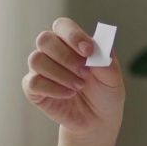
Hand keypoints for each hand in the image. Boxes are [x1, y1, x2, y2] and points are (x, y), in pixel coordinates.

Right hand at [22, 17, 124, 136]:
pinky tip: (68, 94)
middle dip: (65, 56)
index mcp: (71, 42)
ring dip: (60, 74)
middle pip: (44, 40)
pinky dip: (52, 89)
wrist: (97, 119)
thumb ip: (106, 62)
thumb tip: (95, 49)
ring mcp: (41, 70)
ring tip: (78, 86)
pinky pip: (33, 82)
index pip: (62, 26)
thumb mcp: (113, 78)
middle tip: (85, 73)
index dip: (72, 35)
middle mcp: (52, 52)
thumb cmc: (105, 93)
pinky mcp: (33, 89)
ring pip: (36, 60)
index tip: (88, 51)